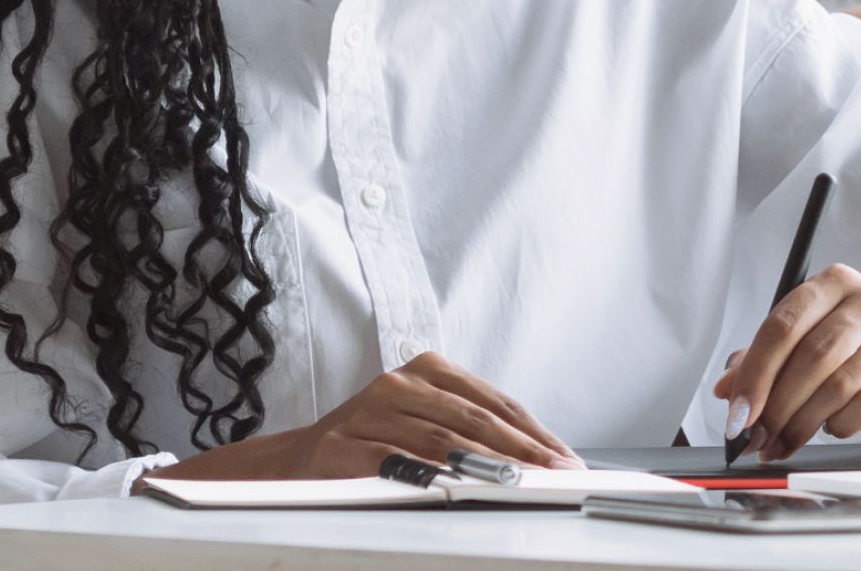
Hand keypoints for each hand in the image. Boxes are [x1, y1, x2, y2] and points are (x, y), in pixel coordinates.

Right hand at [133, 349, 582, 485]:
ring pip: (441, 442)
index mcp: (425, 371)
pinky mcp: (342, 447)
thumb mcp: (422, 424)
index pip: (493, 402)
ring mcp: (368, 413)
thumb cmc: (372, 443)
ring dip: (488, 467)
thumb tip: (537, 458)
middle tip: (555, 476)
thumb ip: (470, 432)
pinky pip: (396, 464)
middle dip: (522, 452)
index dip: (534, 432)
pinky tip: (458, 489)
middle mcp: (398, 383)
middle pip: (474, 419)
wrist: (294, 464)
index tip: (566, 459)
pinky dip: (430, 478)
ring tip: (523, 486)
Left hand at [711, 263, 860, 462]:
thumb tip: (726, 388)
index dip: (754, 373)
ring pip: (838, 384)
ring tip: (784, 442)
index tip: (737, 413)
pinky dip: (841, 423)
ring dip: (802, 423)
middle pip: (810, 356)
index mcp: (836, 282)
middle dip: (775, 406)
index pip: (783, 324)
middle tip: (756, 438)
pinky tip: (832, 428)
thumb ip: (765, 359)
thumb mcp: (811, 340)